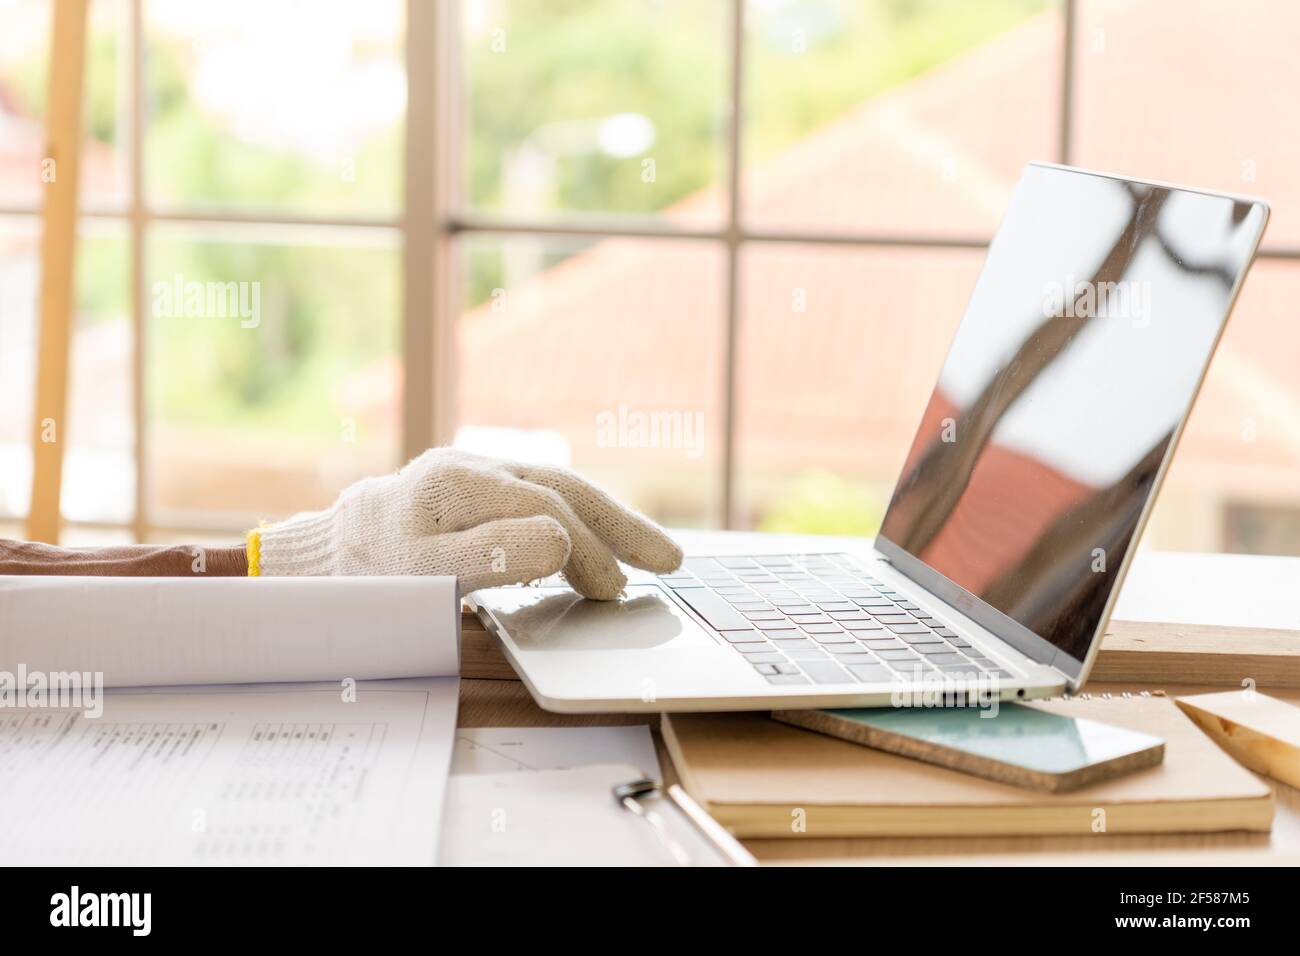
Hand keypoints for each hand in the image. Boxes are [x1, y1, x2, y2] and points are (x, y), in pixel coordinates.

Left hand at [254, 448, 682, 598]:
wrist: (325, 551)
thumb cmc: (369, 570)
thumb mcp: (420, 572)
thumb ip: (488, 555)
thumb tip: (559, 540)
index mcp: (460, 481)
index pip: (545, 510)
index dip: (588, 550)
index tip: (615, 592)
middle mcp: (475, 466)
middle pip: (564, 488)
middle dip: (620, 525)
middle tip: (669, 563)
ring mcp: (480, 473)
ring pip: (559, 488)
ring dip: (610, 521)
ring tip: (653, 556)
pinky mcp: (481, 489)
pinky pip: (544, 497)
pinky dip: (582, 519)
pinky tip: (602, 545)